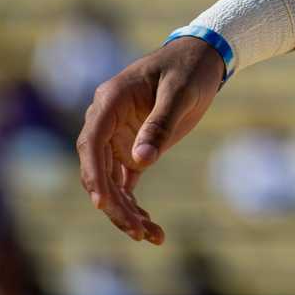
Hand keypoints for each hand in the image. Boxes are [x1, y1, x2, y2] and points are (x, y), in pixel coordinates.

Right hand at [76, 36, 224, 243]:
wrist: (202, 58)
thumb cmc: (189, 68)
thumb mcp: (180, 92)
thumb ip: (160, 123)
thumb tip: (140, 162)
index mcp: (110, 101)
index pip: (91, 142)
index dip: (93, 174)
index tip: (102, 202)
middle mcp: (106, 121)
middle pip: (96, 169)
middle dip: (113, 203)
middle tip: (137, 230)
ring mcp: (117, 137)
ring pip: (110, 182)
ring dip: (124, 210)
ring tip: (150, 236)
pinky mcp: (131, 149)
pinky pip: (125, 182)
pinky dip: (133, 205)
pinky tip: (149, 228)